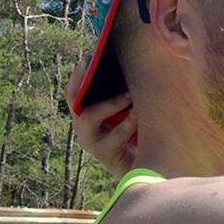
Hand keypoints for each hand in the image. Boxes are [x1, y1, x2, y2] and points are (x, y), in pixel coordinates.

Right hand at [66, 53, 136, 178]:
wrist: (148, 167)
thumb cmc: (139, 135)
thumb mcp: (129, 113)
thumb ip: (124, 97)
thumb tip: (129, 68)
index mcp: (85, 115)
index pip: (75, 92)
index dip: (78, 74)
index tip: (88, 56)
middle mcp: (83, 128)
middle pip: (76, 101)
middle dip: (87, 83)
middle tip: (104, 68)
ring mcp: (91, 142)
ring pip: (92, 116)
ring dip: (111, 103)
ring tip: (130, 94)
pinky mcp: (104, 155)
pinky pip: (113, 136)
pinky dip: (126, 124)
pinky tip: (138, 116)